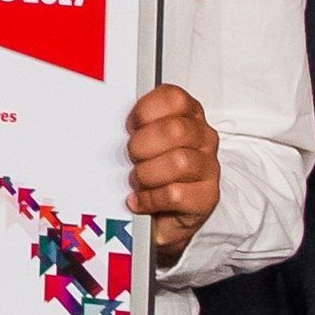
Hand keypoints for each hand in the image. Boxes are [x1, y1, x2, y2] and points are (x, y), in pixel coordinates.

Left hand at [124, 85, 221, 255]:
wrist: (163, 216)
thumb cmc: (152, 172)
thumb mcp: (143, 142)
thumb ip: (134, 127)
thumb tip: (106, 122)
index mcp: (188, 115)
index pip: (174, 98)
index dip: (145, 111)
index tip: (130, 126)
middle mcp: (202, 138)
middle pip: (175, 130)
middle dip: (143, 145)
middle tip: (132, 156)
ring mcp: (208, 167)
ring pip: (179, 162)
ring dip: (147, 173)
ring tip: (136, 180)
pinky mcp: (206, 197)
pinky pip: (176, 194)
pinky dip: (150, 198)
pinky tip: (139, 199)